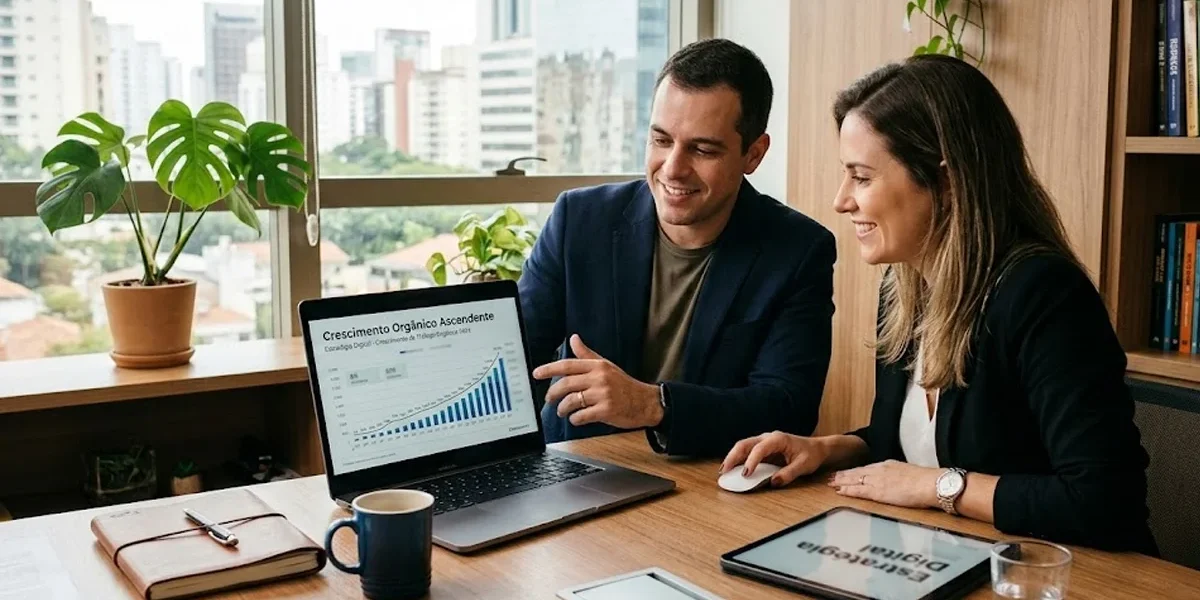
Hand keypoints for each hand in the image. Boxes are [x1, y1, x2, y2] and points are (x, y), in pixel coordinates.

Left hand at [532, 334, 662, 428]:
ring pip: (571, 401)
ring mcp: (603, 394)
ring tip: (562, 412)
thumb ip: (587, 354)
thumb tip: (573, 339)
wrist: (646, 402)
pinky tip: (576, 419)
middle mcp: (599, 378)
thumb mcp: (606, 366)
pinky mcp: (606, 410)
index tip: (536, 373)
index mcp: (598, 366)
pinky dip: (575, 419)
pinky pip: (581, 416)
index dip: (549, 369)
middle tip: (549, 399)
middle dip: (552, 394)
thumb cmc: (625, 385)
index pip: (568, 365)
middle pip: (566, 384)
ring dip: (562, 409)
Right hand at [720, 431, 829, 486]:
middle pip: (745, 444)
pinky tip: (731, 469)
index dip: (751, 461)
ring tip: (724, 471)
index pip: (760, 448)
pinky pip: (746, 453)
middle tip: (724, 471)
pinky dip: (737, 460)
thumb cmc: (811, 454)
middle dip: (733, 457)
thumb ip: (789, 474)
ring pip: (742, 447)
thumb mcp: (804, 466)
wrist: (816, 448)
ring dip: (732, 458)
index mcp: (778, 439)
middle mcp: (767, 437)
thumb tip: (773, 482)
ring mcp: (763, 442)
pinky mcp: (762, 449)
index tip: (746, 474)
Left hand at [827, 460, 941, 508]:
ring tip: (830, 483)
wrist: (931, 484)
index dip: (854, 471)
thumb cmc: (926, 481)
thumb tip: (896, 482)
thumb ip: (898, 476)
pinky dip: (848, 490)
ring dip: (841, 481)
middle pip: (857, 472)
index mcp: (888, 465)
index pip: (866, 468)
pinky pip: (859, 491)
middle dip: (843, 475)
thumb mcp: (908, 474)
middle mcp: (880, 470)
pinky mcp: (878, 491)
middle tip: (830, 477)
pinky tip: (840, 491)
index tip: (845, 473)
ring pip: (854, 480)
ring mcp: (878, 480)